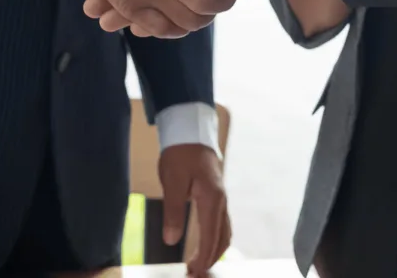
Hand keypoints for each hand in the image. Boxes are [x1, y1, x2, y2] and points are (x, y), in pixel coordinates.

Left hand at [160, 144, 230, 275]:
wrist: (191, 132)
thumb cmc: (181, 154)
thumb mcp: (172, 182)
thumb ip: (172, 211)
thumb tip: (171, 239)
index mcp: (212, 198)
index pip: (210, 236)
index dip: (203, 257)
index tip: (194, 271)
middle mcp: (221, 200)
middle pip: (222, 238)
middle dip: (211, 258)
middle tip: (195, 273)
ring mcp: (221, 198)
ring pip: (224, 231)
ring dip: (214, 250)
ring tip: (198, 263)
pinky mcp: (217, 196)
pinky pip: (222, 223)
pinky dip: (216, 238)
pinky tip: (205, 244)